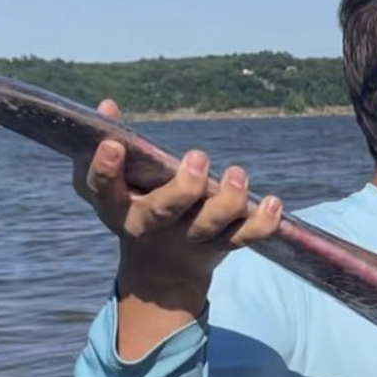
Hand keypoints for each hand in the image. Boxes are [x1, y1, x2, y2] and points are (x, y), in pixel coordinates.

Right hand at [72, 98, 283, 299]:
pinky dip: (262, 224)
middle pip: (164, 211)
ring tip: (237, 173)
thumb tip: (109, 106)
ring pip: (209, 225)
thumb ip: (107, 146)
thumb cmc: (134, 208)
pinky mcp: (220, 245)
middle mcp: (151, 227)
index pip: (102, 190)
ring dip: (227, 201)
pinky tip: (273, 202)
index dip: (104, 169)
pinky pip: (244, 237)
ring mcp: (188, 239)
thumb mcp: (115, 184)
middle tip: (198, 157)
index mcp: (117, 208)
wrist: (160, 271)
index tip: (113, 145)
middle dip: (183, 187)